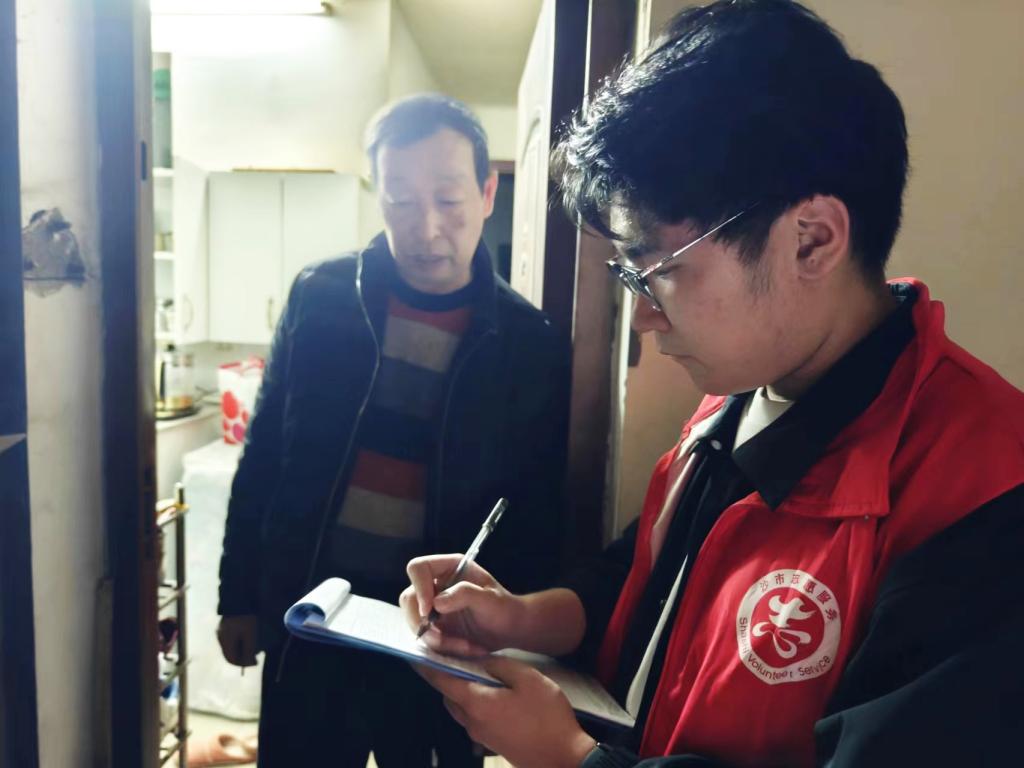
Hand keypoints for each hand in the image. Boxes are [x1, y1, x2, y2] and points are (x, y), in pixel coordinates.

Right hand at [217, 614, 258, 666]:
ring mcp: (221, 630)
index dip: (244, 664)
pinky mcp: (224, 625)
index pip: (232, 659)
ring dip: (241, 650)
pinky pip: (230, 639)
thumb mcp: (251, 634)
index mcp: (225, 641)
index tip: (256, 662)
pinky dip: (238, 642)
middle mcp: (220, 637)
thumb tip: (251, 663)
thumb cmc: (247, 617)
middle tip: (255, 656)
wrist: (241, 598)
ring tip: (253, 648)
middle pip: (230, 654)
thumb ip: (249, 650)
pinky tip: (247, 639)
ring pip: (230, 647)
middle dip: (242, 657)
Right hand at [401, 554, 523, 655]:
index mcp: (447, 568)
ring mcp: (431, 607)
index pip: (418, 568)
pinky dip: (444, 648)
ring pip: (415, 623)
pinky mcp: (433, 627)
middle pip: (409, 598)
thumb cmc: (503, 608)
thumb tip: (437, 602)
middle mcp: (434, 585)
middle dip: (423, 623)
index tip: (428, 610)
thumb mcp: (489, 599)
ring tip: (465, 646)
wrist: (508, 630)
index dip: (419, 587)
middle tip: (442, 639)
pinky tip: (466, 648)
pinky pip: (426, 639)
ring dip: (437, 640)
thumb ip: (465, 594)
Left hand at [417, 656, 596, 767]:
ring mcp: (482, 735)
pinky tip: (494, 694)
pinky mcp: (493, 742)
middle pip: (449, 696)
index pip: (441, 681)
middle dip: (446, 677)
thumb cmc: (547, 717)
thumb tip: (483, 661)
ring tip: (476, 673)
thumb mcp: (528, 680)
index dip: (427, 666)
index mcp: (476, 703)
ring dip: (462, 691)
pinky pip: (474, 719)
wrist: (563, 758)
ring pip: (461, 708)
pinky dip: (475, 703)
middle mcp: (472, 721)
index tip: (415, 655)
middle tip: (452, 657)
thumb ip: (501, 666)